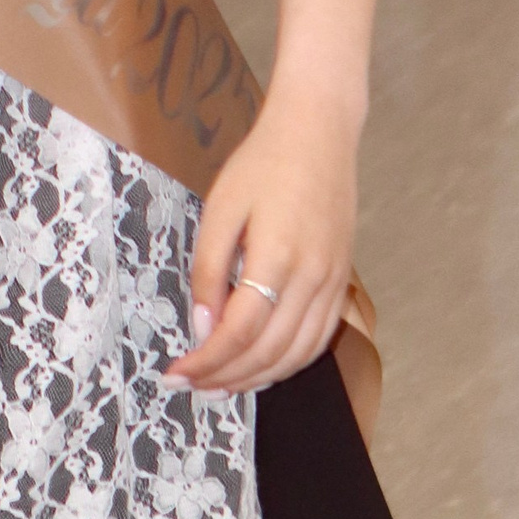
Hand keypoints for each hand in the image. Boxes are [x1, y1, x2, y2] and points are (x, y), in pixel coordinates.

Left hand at [164, 91, 361, 398]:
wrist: (319, 132)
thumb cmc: (264, 163)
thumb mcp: (221, 207)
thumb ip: (208, 269)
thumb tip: (202, 326)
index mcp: (278, 257)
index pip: (239, 333)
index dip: (205, 362)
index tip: (176, 374)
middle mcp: (312, 278)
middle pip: (268, 353)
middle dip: (225, 378)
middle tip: (191, 386)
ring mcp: (333, 283)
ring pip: (296, 355)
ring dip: (257, 379)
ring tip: (221, 386)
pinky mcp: (342, 281)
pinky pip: (318, 339)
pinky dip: (289, 363)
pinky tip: (263, 366)